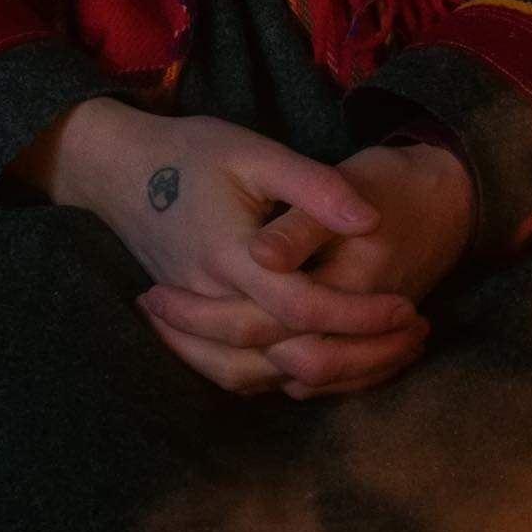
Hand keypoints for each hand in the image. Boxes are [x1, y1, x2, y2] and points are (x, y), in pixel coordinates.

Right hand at [136, 135, 473, 403]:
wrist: (118, 168)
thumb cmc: (192, 151)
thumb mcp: (256, 151)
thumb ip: (314, 186)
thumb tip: (370, 219)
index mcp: (230, 255)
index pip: (302, 306)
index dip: (359, 314)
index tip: (407, 308)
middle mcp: (209, 298)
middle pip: (285, 354)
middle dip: (356, 354)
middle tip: (413, 337)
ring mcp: (194, 318)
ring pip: (257, 376)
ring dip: (323, 376)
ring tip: (382, 359)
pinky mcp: (190, 324)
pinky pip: (234, 372)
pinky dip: (281, 380)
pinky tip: (326, 366)